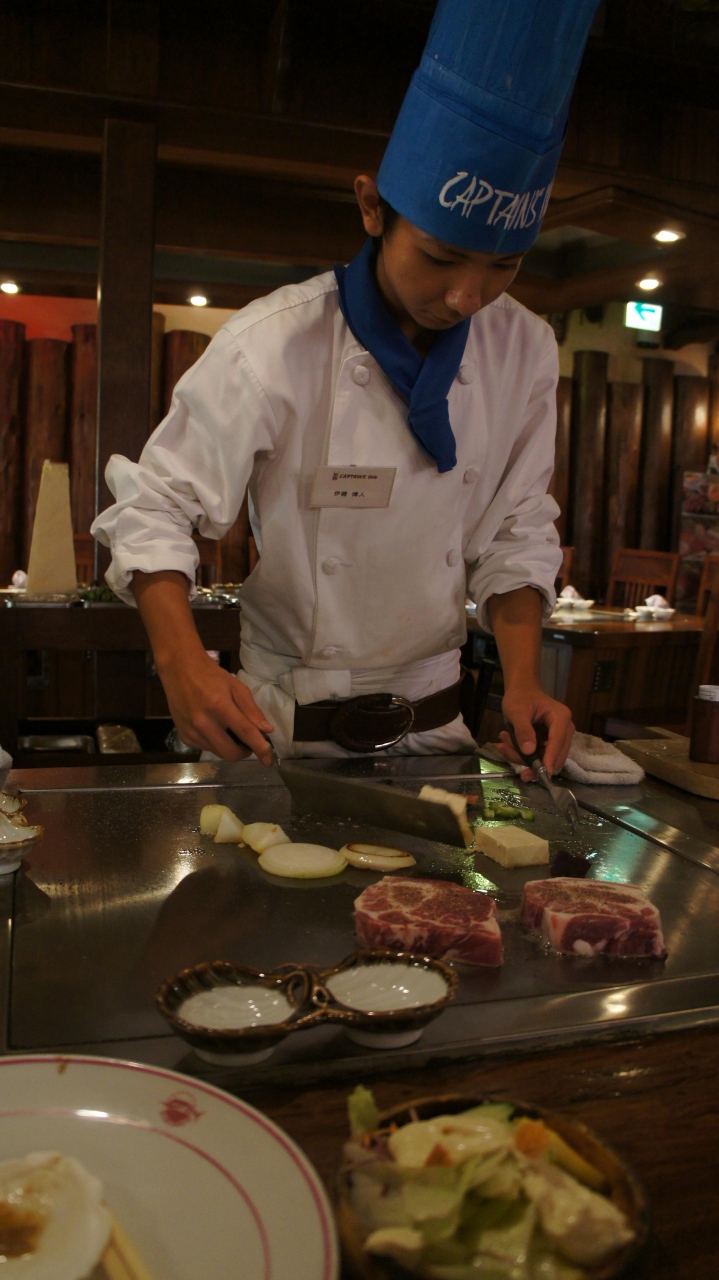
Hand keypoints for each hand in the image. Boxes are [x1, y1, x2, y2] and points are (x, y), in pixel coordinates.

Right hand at [158, 650, 275, 764]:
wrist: (179, 671)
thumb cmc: (211, 677)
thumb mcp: (236, 687)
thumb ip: (251, 710)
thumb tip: (267, 730)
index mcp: (219, 706)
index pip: (245, 733)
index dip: (260, 748)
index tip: (269, 761)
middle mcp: (203, 723)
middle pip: (231, 753)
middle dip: (244, 751)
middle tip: (248, 740)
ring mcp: (192, 732)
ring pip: (219, 753)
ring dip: (230, 747)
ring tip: (228, 729)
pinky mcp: (184, 737)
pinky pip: (207, 748)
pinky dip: (216, 743)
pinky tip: (213, 727)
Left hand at [497, 685, 573, 780]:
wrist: (521, 690)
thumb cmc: (520, 697)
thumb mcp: (517, 712)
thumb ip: (523, 731)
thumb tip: (529, 751)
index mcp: (561, 718)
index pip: (558, 741)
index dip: (550, 758)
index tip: (543, 773)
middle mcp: (565, 729)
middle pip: (555, 754)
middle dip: (534, 763)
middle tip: (517, 768)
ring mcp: (558, 737)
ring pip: (545, 758)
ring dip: (523, 757)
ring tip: (503, 745)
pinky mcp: (549, 743)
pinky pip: (538, 755)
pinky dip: (522, 754)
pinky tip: (507, 744)